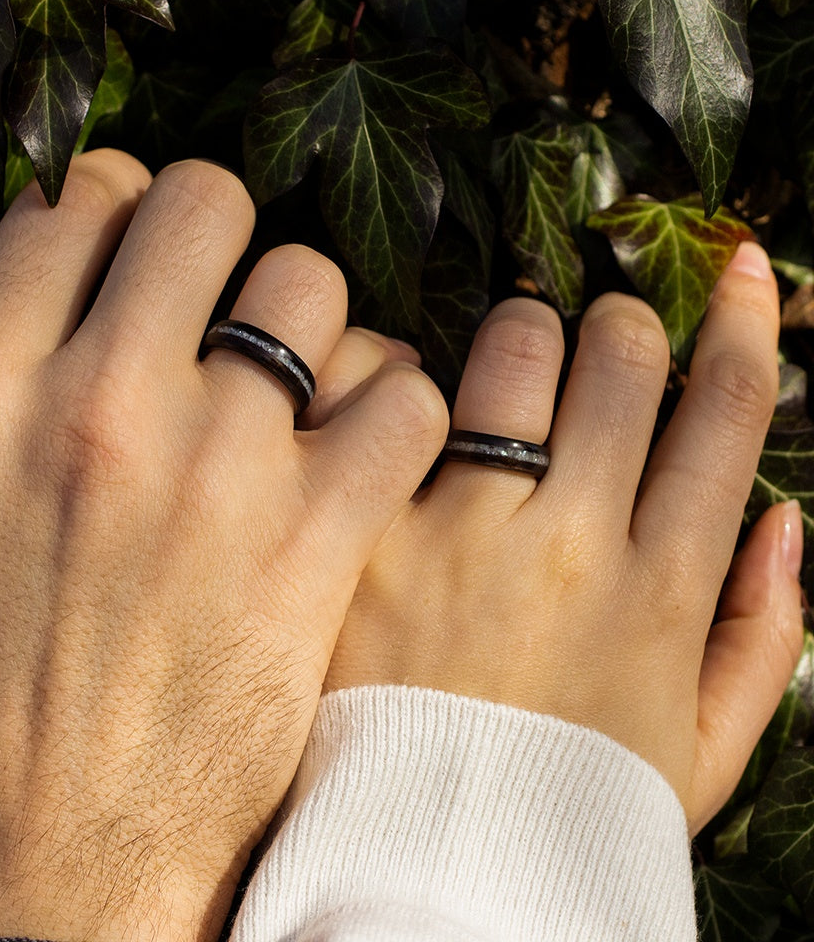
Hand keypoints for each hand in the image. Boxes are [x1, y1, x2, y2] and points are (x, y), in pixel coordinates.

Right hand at [0, 152, 447, 941]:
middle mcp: (103, 411)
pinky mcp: (315, 549)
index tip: (121, 237)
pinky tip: (362, 437)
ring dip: (304, 312)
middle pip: (201, 208)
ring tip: (288, 369)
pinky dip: (394, 403)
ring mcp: (222, 475)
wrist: (46, 871)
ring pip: (310, 287)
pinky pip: (403, 406)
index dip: (103, 200)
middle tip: (211, 281)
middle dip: (207, 224)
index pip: (69, 205)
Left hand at [320, 241, 803, 834]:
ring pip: (516, 351)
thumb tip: (788, 523)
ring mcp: (463, 534)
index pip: (728, 415)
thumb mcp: (700, 750)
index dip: (745, 325)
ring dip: (522, 332)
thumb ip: (759, 637)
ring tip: (504, 364)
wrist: (427, 869)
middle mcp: (573, 543)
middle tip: (592, 346)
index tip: (745, 269)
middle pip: (622, 360)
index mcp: (664, 588)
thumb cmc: (560, 801)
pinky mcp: (366, 537)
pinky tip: (406, 394)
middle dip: (619, 327)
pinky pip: (391, 397)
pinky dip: (403, 372)